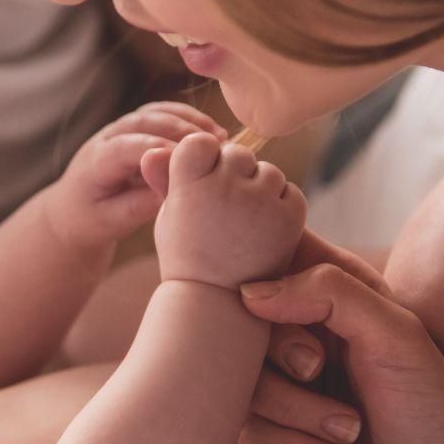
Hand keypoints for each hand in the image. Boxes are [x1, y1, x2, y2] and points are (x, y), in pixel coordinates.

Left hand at [44, 102, 226, 244]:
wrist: (73, 211)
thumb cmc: (90, 221)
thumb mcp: (111, 222)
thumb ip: (138, 207)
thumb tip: (173, 191)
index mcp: (96, 162)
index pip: (128, 147)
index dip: (159, 149)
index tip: (190, 161)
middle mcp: (106, 138)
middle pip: (143, 122)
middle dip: (179, 129)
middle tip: (213, 144)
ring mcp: (121, 129)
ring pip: (154, 112)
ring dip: (188, 120)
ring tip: (219, 136)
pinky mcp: (136, 129)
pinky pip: (162, 114)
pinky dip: (187, 119)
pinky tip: (212, 133)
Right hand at [144, 133, 305, 288]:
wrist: (216, 302)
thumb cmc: (186, 257)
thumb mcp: (169, 216)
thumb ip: (168, 179)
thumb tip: (152, 150)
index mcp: (188, 183)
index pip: (200, 141)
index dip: (202, 159)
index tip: (200, 185)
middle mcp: (224, 187)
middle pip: (238, 153)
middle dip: (234, 174)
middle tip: (225, 211)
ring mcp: (260, 201)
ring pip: (268, 171)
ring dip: (260, 189)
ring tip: (244, 224)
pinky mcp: (290, 216)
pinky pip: (290, 192)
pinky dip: (282, 206)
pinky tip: (264, 231)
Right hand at [236, 263, 443, 443]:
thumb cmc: (436, 421)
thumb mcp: (398, 337)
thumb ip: (328, 290)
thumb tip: (246, 293)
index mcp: (340, 302)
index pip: (276, 257)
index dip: (267, 275)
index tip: (292, 309)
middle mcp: (305, 341)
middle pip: (241, 320)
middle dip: (281, 351)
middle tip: (318, 371)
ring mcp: (283, 392)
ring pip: (237, 381)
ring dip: (297, 412)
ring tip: (350, 434)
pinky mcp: (270, 442)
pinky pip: (245, 432)